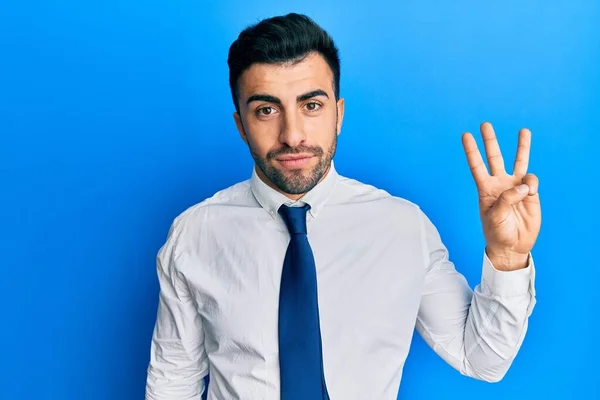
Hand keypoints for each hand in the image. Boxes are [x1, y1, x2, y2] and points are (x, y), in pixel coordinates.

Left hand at [462, 122, 541, 270]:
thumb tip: (524, 185)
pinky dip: (531, 184)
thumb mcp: (496, 217)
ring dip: (521, 147)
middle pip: (495, 157)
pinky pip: (532, 181)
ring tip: (524, 131)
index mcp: (485, 189)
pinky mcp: (530, 193)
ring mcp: (515, 186)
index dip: (472, 151)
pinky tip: (529, 193)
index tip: (465, 135)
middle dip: (490, 141)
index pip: (477, 166)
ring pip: (519, 162)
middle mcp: (499, 184)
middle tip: (485, 124)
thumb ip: (507, 199)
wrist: (513, 245)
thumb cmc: (498, 232)